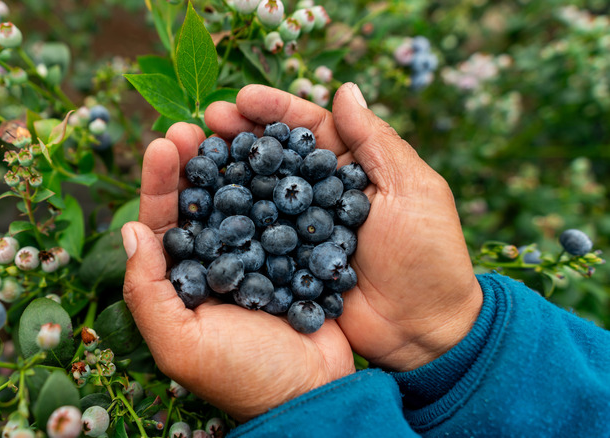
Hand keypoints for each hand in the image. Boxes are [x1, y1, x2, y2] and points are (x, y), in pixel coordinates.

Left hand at [121, 124, 354, 420]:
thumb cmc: (243, 375)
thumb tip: (131, 230)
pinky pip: (281, 210)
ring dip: (232, 163)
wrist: (314, 394)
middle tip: (191, 124)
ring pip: (239, 198)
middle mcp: (214, 262)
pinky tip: (275, 152)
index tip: (163, 143)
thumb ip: (147, 292)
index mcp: (181, 282)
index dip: (160, 183)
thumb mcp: (182, 343)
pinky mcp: (293, 253)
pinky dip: (276, 181)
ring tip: (230, 126)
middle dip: (192, 162)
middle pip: (199, 202)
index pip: (163, 224)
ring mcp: (255, 255)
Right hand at [205, 83, 482, 370]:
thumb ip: (376, 141)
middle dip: (241, 135)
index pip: (310, 128)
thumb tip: (345, 88)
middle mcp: (321, 194)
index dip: (276, 110)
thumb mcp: (413, 190)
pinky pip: (254, 239)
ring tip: (193, 155)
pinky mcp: (286, 265)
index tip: (241, 98)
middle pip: (275, 155)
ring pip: (258, 193)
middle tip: (206, 121)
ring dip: (226, 172)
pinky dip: (229, 223)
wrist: (423, 332)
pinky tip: (201, 207)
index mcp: (353, 168)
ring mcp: (300, 231)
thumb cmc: (429, 257)